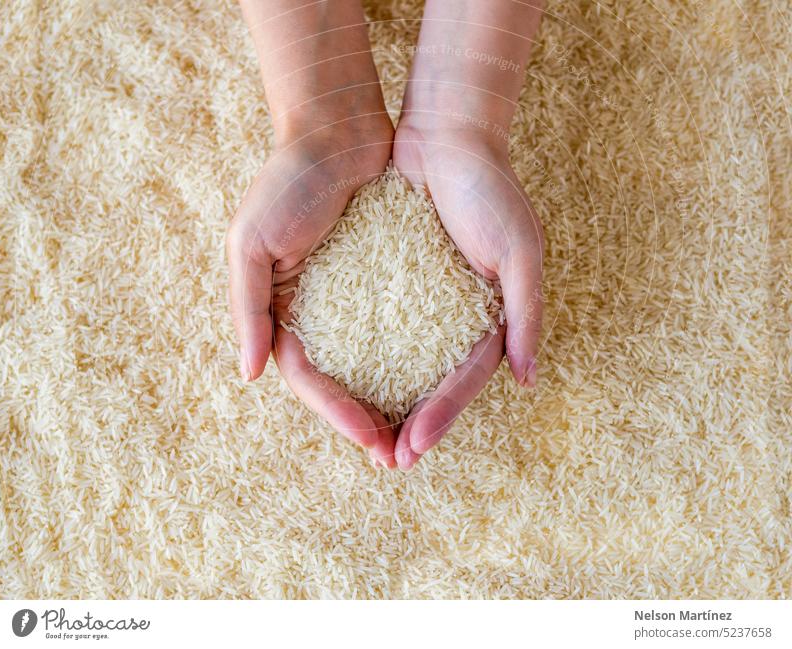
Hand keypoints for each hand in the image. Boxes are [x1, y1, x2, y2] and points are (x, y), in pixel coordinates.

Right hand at [227, 120, 398, 466]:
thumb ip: (247, 307)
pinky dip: (415, 359)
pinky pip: (403, 329)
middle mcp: (318, 312)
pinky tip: (437, 383)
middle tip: (401, 458)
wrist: (338, 130)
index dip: (336, 412)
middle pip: (342, 382)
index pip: (308, 378)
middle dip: (368, 421)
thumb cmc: (287, 182)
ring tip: (421, 436)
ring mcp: (354, 299)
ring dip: (395, 401)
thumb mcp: (251, 242)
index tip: (372, 441)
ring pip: (375, 364)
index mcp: (281, 310)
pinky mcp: (388, 279)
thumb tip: (248, 375)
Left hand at [392, 123, 543, 469]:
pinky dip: (363, 359)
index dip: (441, 416)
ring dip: (385, 403)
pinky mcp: (391, 281)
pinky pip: (376, 328)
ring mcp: (423, 302)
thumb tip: (528, 380)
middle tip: (386, 462)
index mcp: (490, 317)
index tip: (411, 448)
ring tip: (364, 438)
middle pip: (432, 383)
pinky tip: (344, 385)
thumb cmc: (489, 189)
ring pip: (403, 364)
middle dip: (411, 423)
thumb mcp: (517, 251)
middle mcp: (455, 317)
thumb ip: (525, 314)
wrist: (446, 135)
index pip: (464, 380)